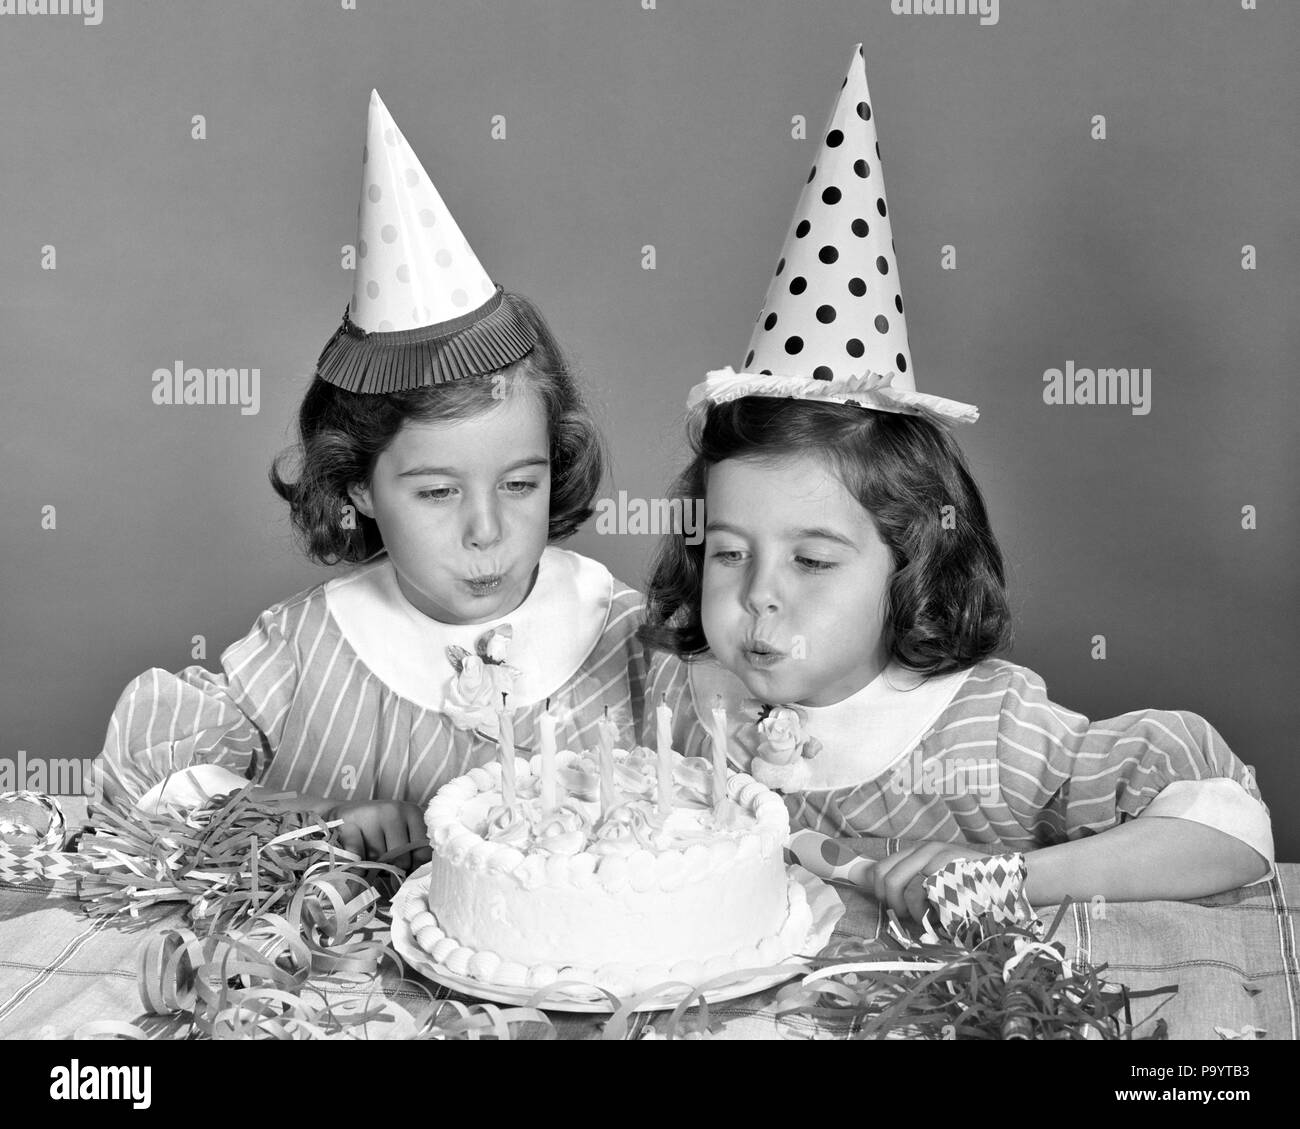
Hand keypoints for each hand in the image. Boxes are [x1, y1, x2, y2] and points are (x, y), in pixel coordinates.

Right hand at [323, 800, 430, 872]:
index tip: (407, 868)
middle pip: (402, 859)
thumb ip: (414, 852)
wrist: (345, 814)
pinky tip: (355, 858)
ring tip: (369, 854)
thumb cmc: (378, 831)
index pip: (424, 852)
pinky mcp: (350, 822)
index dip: (415, 867)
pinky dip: (355, 864)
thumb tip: (420, 878)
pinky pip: (357, 855)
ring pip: (379, 859)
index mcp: (413, 813)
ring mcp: (372, 815)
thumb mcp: (402, 836)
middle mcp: (394, 811)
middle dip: (393, 868)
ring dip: (373, 865)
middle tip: (385, 863)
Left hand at [870, 841, 994, 922]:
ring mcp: (935, 859)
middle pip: (884, 876)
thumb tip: (880, 889)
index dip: (876, 887)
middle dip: (889, 900)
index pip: (882, 866)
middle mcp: (925, 851)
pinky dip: (920, 911)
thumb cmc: (972, 887)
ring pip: (897, 884)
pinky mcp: (944, 872)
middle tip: (903, 913)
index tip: (884, 901)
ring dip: (905, 908)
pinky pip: (917, 893)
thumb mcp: (939, 879)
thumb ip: (914, 881)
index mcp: (920, 851)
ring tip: (921, 915)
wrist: (1007, 883)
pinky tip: (933, 915)